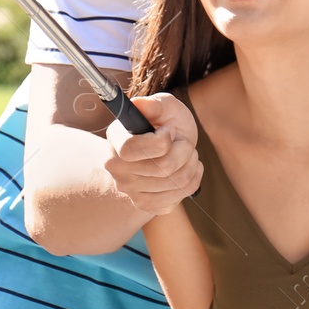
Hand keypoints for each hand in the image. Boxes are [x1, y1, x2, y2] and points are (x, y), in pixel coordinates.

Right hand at [106, 93, 202, 215]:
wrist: (167, 148)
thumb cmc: (165, 123)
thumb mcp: (164, 106)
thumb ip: (154, 105)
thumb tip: (137, 104)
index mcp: (116, 140)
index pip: (132, 150)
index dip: (161, 141)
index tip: (170, 130)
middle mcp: (117, 168)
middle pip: (163, 168)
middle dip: (185, 150)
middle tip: (183, 141)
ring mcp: (130, 189)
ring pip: (176, 182)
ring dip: (191, 164)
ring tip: (187, 153)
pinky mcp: (146, 204)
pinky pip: (179, 196)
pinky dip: (192, 180)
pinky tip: (186, 169)